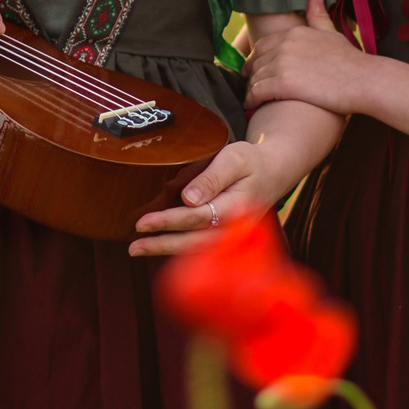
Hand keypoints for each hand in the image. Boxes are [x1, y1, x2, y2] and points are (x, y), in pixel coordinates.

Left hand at [130, 140, 286, 256]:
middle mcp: (235, 228)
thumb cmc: (252, 162)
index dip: (169, 222)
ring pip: (196, 248)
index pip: (197, 218)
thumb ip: (212, 178)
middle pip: (194, 241)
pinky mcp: (227, 236)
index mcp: (237, 206)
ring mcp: (232, 235)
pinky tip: (159, 247)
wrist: (275, 172)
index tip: (143, 223)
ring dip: (167, 250)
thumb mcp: (234, 158)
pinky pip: (200, 246)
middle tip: (133, 247)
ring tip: (137, 250)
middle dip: (162, 245)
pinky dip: (179, 248)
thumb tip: (188, 198)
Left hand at [244, 0, 370, 113]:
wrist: (364, 80)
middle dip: (251, 75)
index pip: (263, 45)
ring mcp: (283, 63)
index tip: (252, 69)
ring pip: (255, 78)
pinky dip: (251, 100)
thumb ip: (318, 15)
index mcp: (294, 33)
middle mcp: (285, 45)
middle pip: (256, 61)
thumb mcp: (332, 33)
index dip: (254, 58)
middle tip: (250, 86)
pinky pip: (257, 92)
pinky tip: (252, 106)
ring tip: (251, 99)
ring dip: (250, 89)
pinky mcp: (283, 83)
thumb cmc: (351, 61)